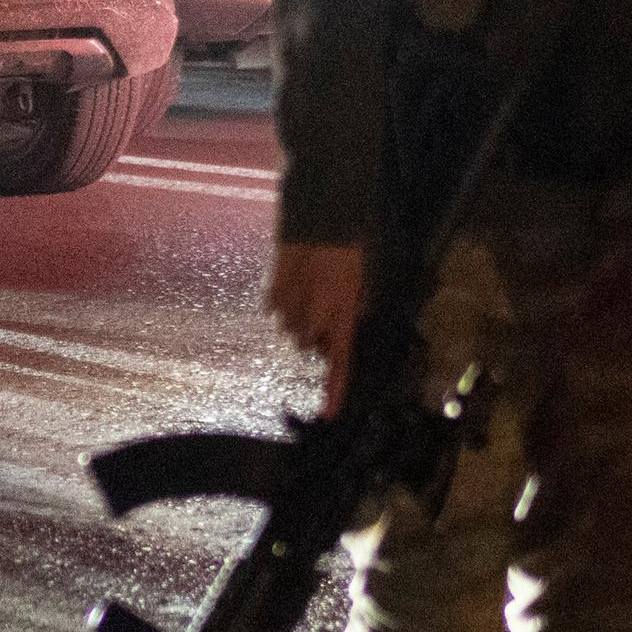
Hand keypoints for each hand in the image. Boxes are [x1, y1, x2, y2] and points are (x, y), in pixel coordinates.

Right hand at [266, 241, 367, 411]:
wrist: (320, 217)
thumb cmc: (346, 248)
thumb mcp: (359, 282)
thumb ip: (349, 312)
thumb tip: (335, 334)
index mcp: (341, 314)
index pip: (340, 360)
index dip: (335, 389)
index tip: (328, 414)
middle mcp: (314, 316)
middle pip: (310, 344)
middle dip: (315, 333)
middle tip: (323, 306)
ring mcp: (290, 306)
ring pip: (290, 328)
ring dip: (298, 316)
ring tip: (307, 288)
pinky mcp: (272, 292)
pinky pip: (275, 309)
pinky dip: (283, 302)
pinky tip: (293, 281)